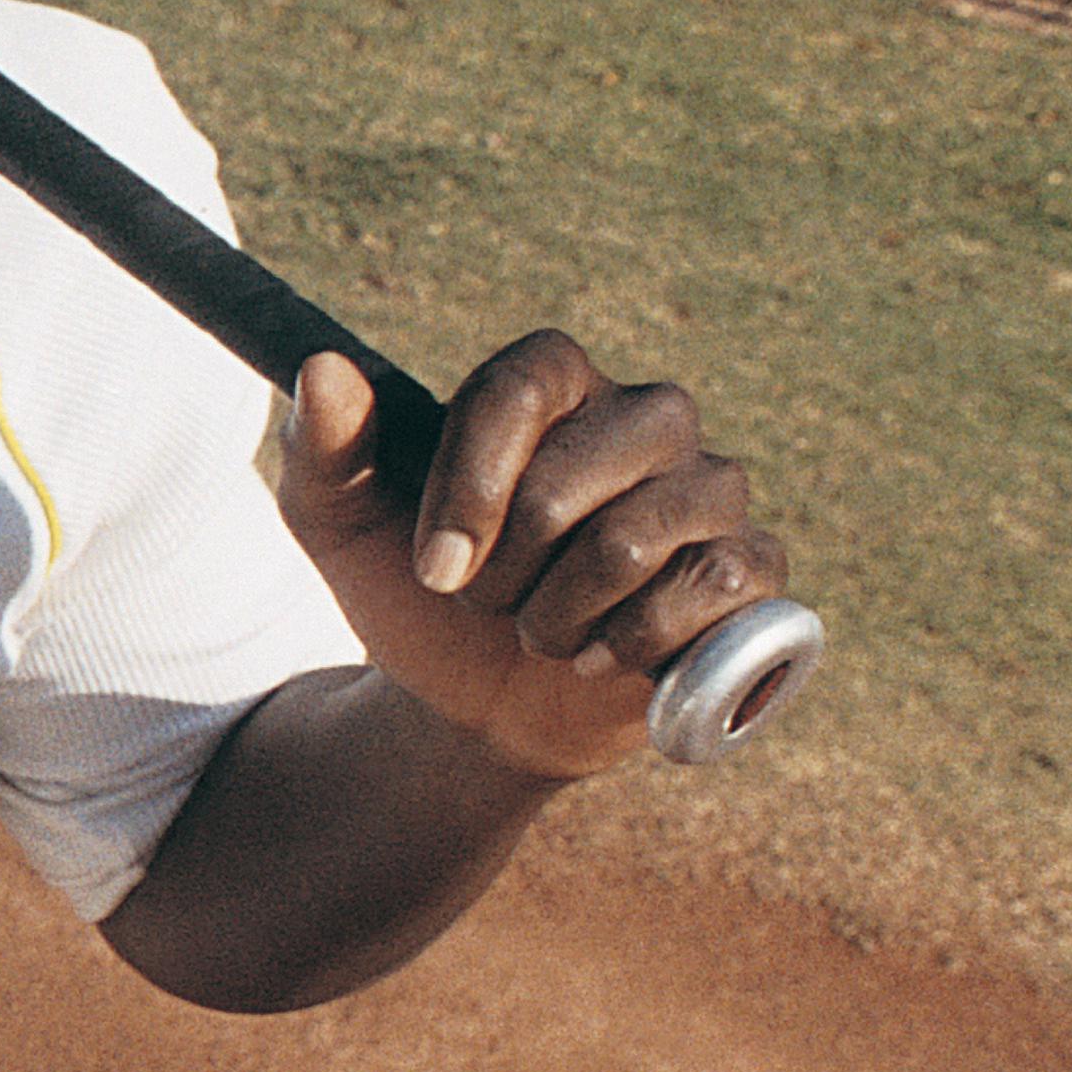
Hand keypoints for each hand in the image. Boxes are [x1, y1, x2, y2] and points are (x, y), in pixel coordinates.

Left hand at [284, 335, 791, 780]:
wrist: (472, 703)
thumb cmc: (418, 595)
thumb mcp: (339, 526)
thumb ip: (322, 448)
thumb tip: (323, 368)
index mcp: (554, 382)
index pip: (517, 387)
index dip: (467, 487)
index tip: (433, 567)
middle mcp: (647, 416)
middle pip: (567, 483)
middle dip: (503, 573)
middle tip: (489, 601)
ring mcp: (709, 490)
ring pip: (633, 542)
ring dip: (557, 617)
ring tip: (540, 630)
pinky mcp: (750, 567)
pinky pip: (712, 586)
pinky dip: (634, 643)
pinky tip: (601, 658)